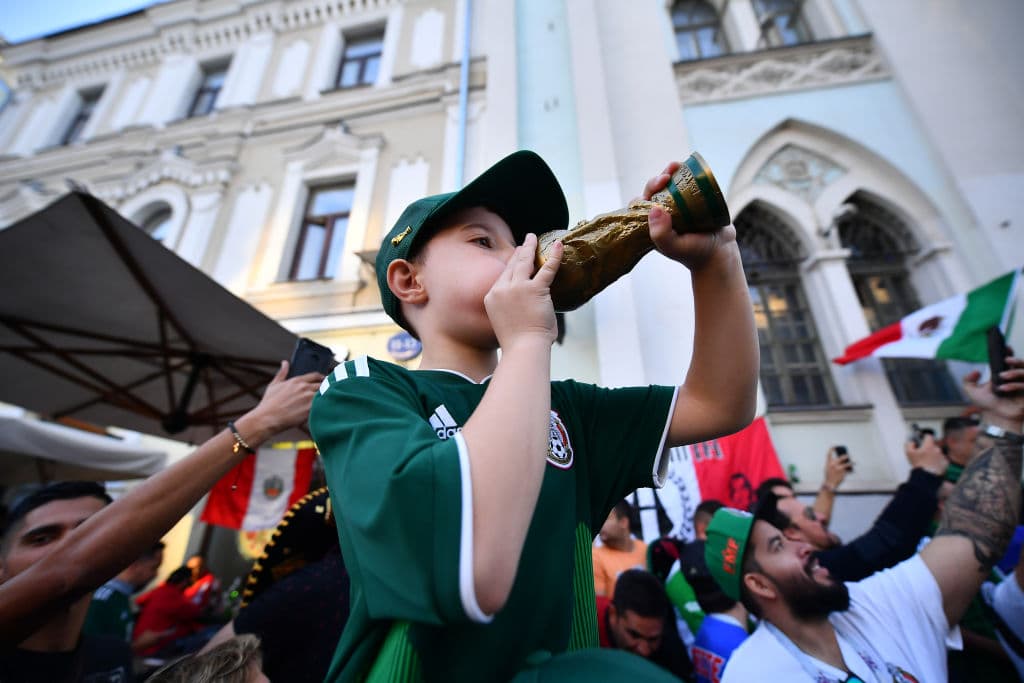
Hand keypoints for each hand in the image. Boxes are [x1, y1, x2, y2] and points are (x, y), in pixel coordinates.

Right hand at [244, 360, 323, 440]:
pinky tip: (326, 409)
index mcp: (296, 381)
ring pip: (324, 395)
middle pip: (323, 384)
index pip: (315, 375)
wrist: (267, 418)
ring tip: (330, 400)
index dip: (322, 377)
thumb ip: (282, 373)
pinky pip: (322, 406)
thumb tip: (285, 363)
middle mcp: (304, 387)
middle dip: (327, 387)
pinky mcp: (310, 410)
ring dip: (327, 397)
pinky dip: (325, 406)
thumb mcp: (274, 385)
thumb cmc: (269, 403)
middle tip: (330, 391)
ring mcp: (308, 398)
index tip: (325, 379)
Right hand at [485, 233, 561, 347]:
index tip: (515, 255)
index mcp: (492, 297)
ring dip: (530, 247)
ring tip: (533, 238)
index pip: (502, 275)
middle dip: (518, 252)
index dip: (510, 263)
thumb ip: (510, 308)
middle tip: (524, 242)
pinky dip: (554, 256)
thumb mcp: (505, 321)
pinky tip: (558, 245)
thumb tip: (523, 307)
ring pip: (525, 261)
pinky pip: (547, 269)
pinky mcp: (535, 289)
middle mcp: (502, 289)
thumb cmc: (517, 342)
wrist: (524, 348)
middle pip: (511, 265)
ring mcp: (517, 288)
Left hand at [641, 162, 736, 270]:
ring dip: (671, 172)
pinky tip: (689, 167)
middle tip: (667, 175)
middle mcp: (664, 214)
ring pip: (671, 185)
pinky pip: (688, 184)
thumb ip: (661, 234)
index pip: (641, 206)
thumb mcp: (674, 248)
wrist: (721, 253)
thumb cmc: (695, 254)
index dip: (645, 194)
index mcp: (653, 224)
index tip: (656, 189)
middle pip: (655, 192)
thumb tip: (655, 209)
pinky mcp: (695, 201)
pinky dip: (687, 174)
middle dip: (657, 180)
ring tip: (675, 165)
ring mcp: (680, 206)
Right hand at [824, 447, 852, 487]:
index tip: (835, 446)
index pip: (829, 454)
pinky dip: (851, 470)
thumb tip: (841, 459)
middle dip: (846, 456)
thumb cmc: (829, 476)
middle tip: (848, 456)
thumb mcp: (828, 469)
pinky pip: (848, 470)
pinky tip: (852, 470)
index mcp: (828, 463)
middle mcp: (834, 464)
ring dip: (852, 462)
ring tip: (854, 462)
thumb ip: (833, 463)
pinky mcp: (843, 473)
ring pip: (848, 464)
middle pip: (842, 457)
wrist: (829, 484)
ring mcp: (839, 468)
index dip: (832, 449)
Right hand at [905, 433, 946, 475]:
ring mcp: (942, 456)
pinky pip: (941, 460)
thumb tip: (911, 442)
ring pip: (937, 453)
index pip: (928, 436)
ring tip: (927, 461)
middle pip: (933, 445)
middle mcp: (937, 449)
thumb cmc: (919, 465)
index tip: (922, 440)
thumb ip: (909, 444)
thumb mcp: (909, 453)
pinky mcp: (945, 463)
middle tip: (923, 454)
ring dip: (933, 455)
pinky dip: (938, 461)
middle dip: (928, 448)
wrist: (927, 476)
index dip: (924, 437)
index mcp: (929, 445)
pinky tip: (932, 465)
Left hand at [963, 355, 1023, 431]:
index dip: (1009, 353)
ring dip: (1014, 373)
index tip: (1005, 347)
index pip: (1010, 361)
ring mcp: (1022, 387)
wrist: (995, 419)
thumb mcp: (972, 391)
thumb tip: (976, 371)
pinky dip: (1014, 386)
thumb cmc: (987, 405)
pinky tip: (1004, 388)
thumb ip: (968, 380)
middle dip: (1016, 360)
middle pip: (1022, 365)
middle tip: (1007, 359)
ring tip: (1002, 376)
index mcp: (1005, 375)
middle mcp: (1015, 379)